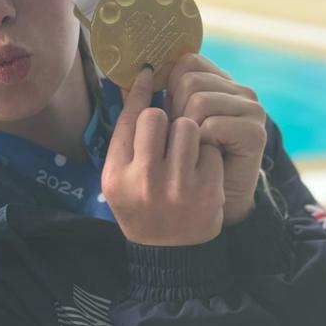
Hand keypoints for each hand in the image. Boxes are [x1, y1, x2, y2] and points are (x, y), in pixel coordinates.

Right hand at [102, 67, 224, 245]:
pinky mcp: (207, 191)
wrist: (171, 252)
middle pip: (157, 118)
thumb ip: (125, 134)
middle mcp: (143, 182)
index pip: (127, 120)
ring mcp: (177, 187)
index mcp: (115, 176)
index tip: (149, 73)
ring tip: (187, 153)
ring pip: (188, 127)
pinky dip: (208, 154)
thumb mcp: (120, 176)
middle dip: (166, 119)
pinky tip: (202, 171)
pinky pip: (210, 148)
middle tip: (170, 134)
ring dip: (190, 134)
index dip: (140, 92)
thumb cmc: (142, 204)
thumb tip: (135, 82)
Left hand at [166, 54, 266, 226]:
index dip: (169, 85)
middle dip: (176, 112)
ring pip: (199, 101)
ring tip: (192, 149)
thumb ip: (153, 100)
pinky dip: (202, 143)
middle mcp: (240, 91)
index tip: (168, 112)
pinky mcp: (255, 132)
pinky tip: (207, 155)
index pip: (187, 61)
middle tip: (182, 139)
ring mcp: (251, 110)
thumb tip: (132, 76)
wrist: (208, 208)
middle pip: (189, 80)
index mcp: (220, 83)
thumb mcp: (167, 126)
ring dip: (187, 130)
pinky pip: (212, 125)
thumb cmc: (183, 167)